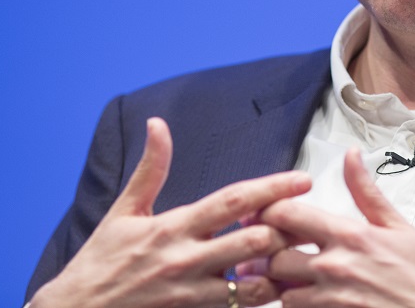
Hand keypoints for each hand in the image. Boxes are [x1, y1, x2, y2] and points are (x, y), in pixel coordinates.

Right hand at [29, 117, 310, 307]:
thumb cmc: (101, 261)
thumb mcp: (123, 212)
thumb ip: (150, 169)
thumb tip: (157, 124)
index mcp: (173, 227)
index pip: (232, 202)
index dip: (271, 188)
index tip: (302, 179)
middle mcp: (185, 260)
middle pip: (252, 243)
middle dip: (286, 231)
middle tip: (313, 221)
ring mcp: (190, 295)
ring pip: (252, 285)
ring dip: (280, 271)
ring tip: (303, 257)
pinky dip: (260, 300)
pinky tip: (278, 289)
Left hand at [259, 149, 414, 307]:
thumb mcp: (398, 225)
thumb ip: (365, 190)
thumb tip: (350, 154)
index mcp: (349, 235)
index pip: (286, 214)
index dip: (269, 212)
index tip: (267, 215)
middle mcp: (335, 266)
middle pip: (274, 254)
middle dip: (270, 252)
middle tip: (271, 251)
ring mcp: (333, 299)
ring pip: (281, 290)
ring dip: (281, 284)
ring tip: (287, 278)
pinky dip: (297, 305)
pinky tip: (306, 297)